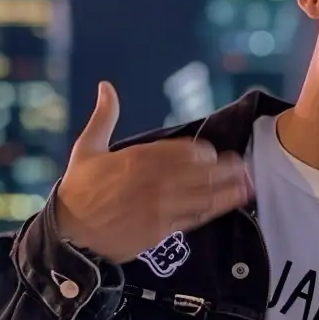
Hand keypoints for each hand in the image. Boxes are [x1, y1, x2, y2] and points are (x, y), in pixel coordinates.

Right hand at [50, 81, 252, 264]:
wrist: (71, 232)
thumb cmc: (79, 188)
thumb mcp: (87, 147)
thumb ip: (104, 117)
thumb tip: (106, 87)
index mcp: (137, 159)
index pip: (180, 151)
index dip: (200, 151)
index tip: (211, 152)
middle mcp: (154, 182)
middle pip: (198, 173)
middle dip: (223, 168)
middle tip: (241, 165)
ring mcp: (160, 207)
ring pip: (202, 195)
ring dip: (227, 189)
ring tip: (247, 183)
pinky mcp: (161, 230)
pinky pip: (194, 217)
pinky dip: (215, 209)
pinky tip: (230, 204)